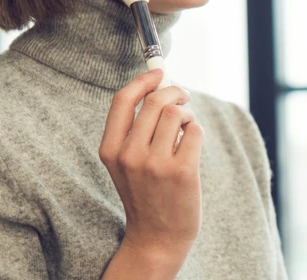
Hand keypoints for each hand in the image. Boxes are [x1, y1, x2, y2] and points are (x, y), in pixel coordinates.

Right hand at [99, 69, 203, 262]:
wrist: (157, 235)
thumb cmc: (147, 191)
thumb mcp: (127, 162)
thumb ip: (136, 129)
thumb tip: (159, 86)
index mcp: (110, 150)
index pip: (122, 100)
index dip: (143, 80)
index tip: (158, 71)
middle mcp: (129, 155)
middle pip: (155, 101)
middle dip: (175, 92)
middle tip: (183, 98)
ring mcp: (155, 164)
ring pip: (176, 113)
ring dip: (187, 114)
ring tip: (185, 128)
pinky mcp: (181, 171)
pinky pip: (194, 130)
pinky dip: (196, 131)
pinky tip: (191, 147)